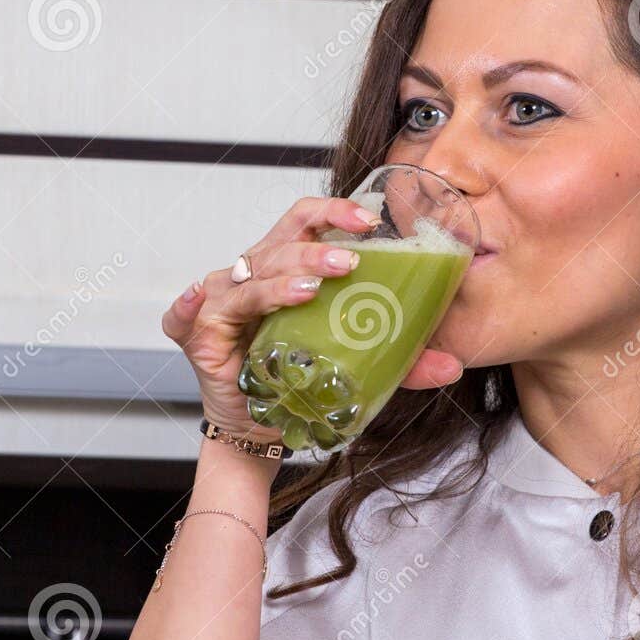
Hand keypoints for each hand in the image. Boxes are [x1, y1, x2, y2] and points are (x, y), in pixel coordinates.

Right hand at [162, 195, 466, 437]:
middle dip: (315, 247)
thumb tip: (452, 365)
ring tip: (310, 290)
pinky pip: (187, 316)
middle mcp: (254, 273)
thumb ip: (403, 362)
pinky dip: (187, 305)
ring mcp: (224, 301)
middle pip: (280, 242)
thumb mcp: (361, 366)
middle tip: (350, 261)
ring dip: (278, 281)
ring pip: (248, 278)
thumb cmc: (303, 377)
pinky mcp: (201, 335)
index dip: (335, 210)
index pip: (307, 218)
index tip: (370, 219)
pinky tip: (199, 299)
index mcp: (289, 263)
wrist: (264, 429)